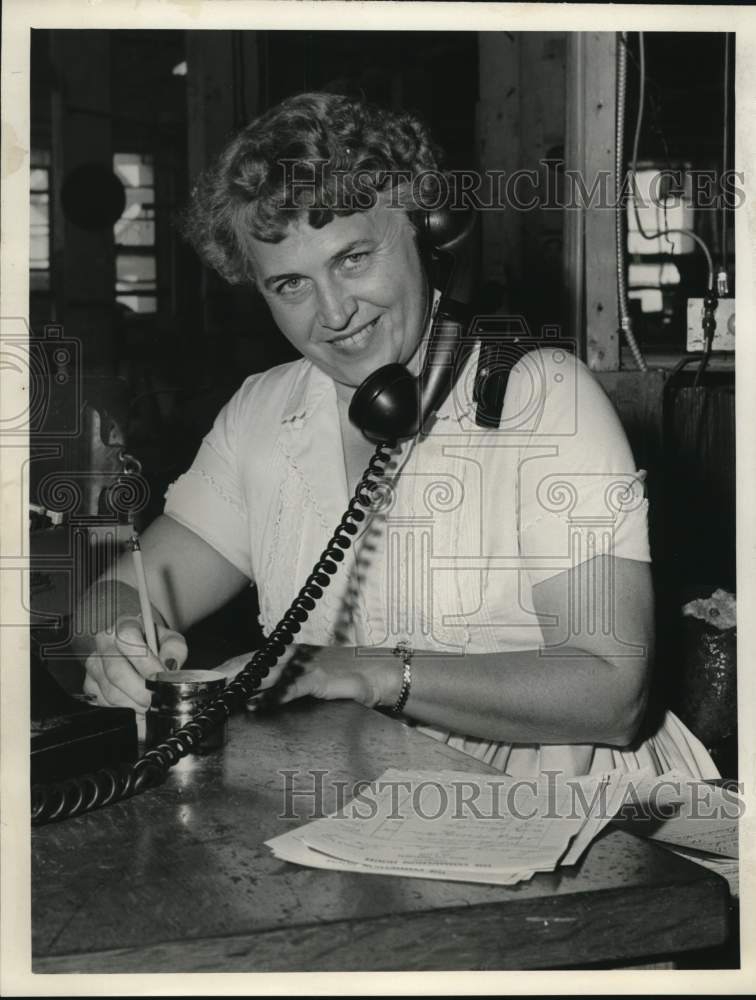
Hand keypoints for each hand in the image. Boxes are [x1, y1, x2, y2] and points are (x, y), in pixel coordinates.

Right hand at [82, 616, 187, 712]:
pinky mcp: (89, 684)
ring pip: (110, 691)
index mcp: (124, 625)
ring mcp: (94, 664)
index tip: (159, 678)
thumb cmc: (155, 642)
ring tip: (150, 705)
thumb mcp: (170, 639)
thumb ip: (174, 650)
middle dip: (140, 692)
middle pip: (116, 672)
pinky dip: (124, 710)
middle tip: (157, 700)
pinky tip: (137, 706)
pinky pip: (104, 703)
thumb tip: (169, 667)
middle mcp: (104, 643)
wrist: (140, 644)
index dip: (145, 662)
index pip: (128, 639)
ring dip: (133, 704)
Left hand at [216, 645, 400, 709]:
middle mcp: (294, 655)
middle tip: (204, 686)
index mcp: (290, 653)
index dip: (228, 667)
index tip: (205, 678)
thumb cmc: (344, 677)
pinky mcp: (318, 678)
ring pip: (266, 673)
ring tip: (221, 694)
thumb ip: (285, 684)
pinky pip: (290, 687)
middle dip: (227, 674)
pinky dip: (272, 696)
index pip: (252, 658)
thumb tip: (255, 698)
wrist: (378, 673)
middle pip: (253, 663)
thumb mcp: (310, 678)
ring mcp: (305, 665)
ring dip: (242, 683)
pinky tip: (256, 704)